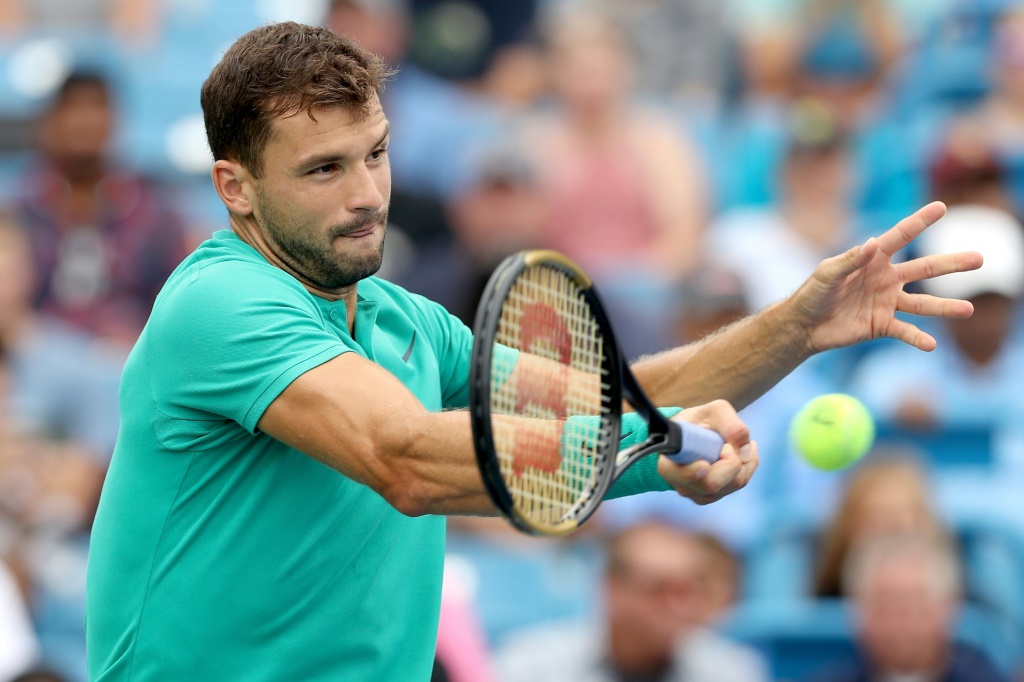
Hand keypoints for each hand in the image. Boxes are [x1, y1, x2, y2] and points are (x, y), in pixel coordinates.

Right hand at [656, 399, 757, 504]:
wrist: (692, 432)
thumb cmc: (699, 421)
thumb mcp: (714, 411)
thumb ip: (731, 425)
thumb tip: (745, 453)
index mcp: (669, 465)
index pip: (684, 477)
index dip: (697, 470)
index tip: (706, 459)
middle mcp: (681, 484)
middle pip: (713, 484)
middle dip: (730, 461)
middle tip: (727, 444)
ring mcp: (698, 493)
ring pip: (732, 485)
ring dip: (741, 462)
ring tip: (732, 444)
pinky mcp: (714, 495)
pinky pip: (739, 484)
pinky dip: (746, 467)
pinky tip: (738, 453)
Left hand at [791, 202, 981, 352]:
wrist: (803, 325)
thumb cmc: (812, 293)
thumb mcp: (826, 274)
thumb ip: (849, 260)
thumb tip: (872, 244)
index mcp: (873, 259)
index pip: (900, 236)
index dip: (920, 221)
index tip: (941, 207)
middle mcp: (886, 278)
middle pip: (925, 268)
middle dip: (952, 264)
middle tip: (980, 258)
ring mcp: (887, 302)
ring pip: (923, 303)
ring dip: (945, 307)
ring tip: (968, 310)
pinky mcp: (882, 325)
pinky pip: (905, 331)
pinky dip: (918, 339)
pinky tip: (931, 345)